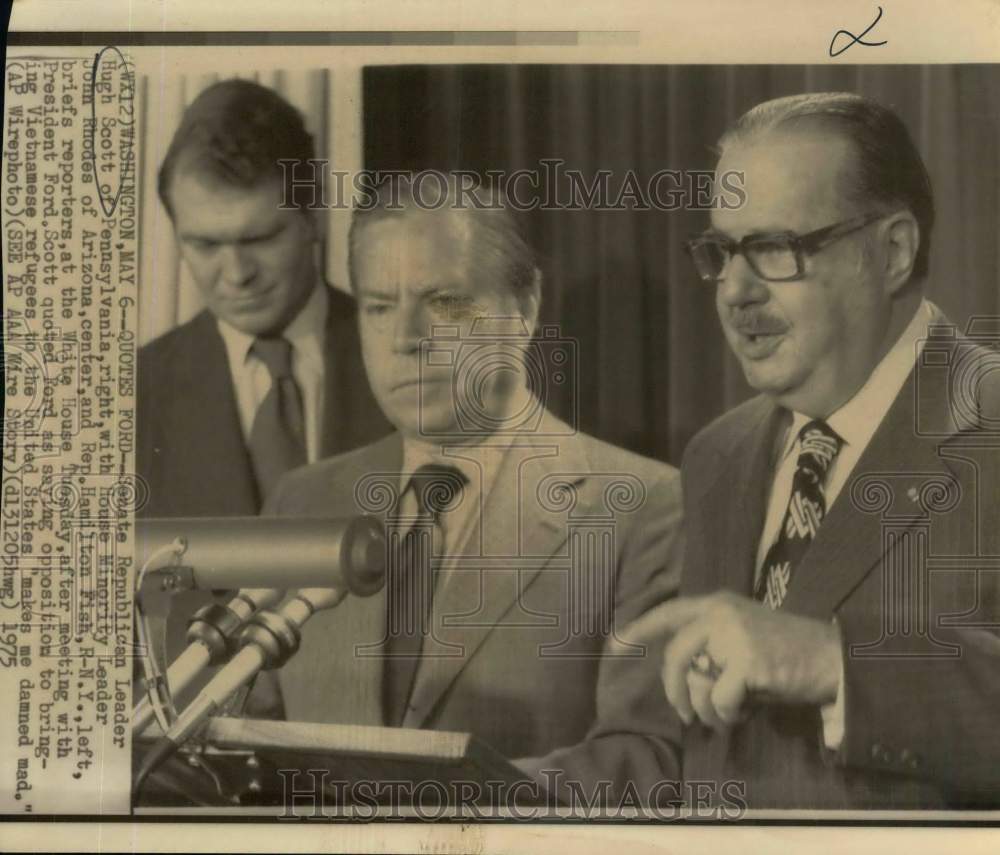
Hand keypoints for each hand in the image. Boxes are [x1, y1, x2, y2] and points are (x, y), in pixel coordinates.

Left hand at [622, 592, 842, 728]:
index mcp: (716, 604)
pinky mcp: (746, 662)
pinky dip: (727, 714)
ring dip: (704, 709)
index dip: (639, 629)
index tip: (613, 644)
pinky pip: (718, 700)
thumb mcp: (742, 636)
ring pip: (695, 681)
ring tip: (723, 715)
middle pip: (675, 656)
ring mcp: (733, 635)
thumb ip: (709, 645)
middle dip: (674, 691)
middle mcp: (719, 613)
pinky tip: (744, 712)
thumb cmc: (785, 653)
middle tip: (685, 715)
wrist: (831, 659)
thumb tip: (678, 678)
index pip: (668, 613)